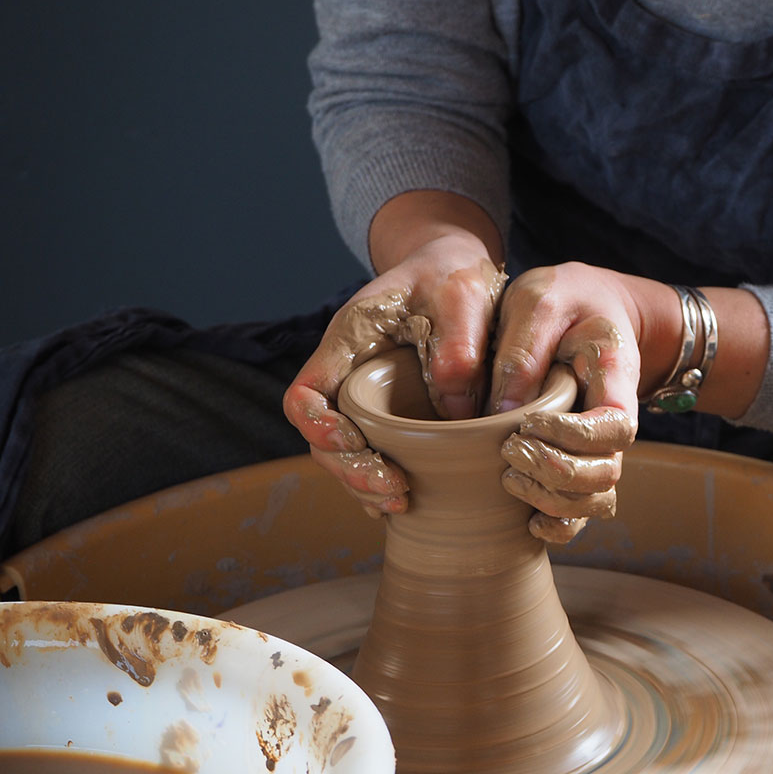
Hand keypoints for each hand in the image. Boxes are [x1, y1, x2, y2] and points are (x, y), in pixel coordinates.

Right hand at [283, 231, 504, 517]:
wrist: (455, 273)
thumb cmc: (452, 277)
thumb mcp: (462, 294)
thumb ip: (459, 341)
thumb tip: (456, 405)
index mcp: (350, 339)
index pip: (305, 392)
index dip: (317, 425)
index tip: (352, 442)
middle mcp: (347, 373)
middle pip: (319, 435)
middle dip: (349, 469)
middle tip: (395, 488)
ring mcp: (364, 397)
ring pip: (343, 453)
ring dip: (365, 483)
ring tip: (402, 501)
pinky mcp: (387, 414)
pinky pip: (373, 453)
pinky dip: (382, 482)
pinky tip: (407, 504)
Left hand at [491, 263, 648, 542]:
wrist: (588, 305)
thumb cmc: (562, 298)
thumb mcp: (538, 301)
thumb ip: (522, 350)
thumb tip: (504, 414)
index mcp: (616, 375)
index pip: (616, 426)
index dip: (575, 437)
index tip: (530, 420)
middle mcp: (615, 419)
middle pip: (608, 474)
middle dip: (556, 472)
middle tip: (509, 448)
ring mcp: (601, 445)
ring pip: (598, 501)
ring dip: (553, 501)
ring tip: (508, 476)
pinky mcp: (580, 461)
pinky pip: (584, 513)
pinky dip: (558, 527)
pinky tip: (525, 520)